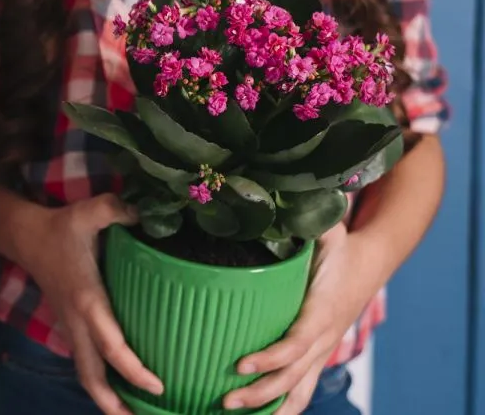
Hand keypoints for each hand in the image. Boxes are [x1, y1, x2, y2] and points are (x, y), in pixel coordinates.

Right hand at [17, 195, 163, 414]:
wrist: (27, 238)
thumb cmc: (61, 226)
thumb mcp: (88, 211)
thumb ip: (116, 209)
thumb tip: (150, 211)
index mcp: (86, 299)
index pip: (110, 344)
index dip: (133, 369)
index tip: (158, 386)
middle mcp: (77, 320)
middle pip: (92, 375)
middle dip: (113, 404)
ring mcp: (71, 327)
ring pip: (87, 374)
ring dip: (107, 399)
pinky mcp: (71, 327)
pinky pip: (86, 362)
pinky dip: (103, 381)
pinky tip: (124, 391)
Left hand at [223, 223, 375, 412]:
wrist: (371, 261)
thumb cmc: (341, 245)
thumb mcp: (326, 230)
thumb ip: (306, 221)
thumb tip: (275, 203)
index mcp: (321, 310)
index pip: (296, 343)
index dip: (270, 358)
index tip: (240, 364)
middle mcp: (323, 336)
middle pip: (293, 376)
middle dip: (260, 393)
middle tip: (224, 401)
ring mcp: (322, 349)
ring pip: (299, 389)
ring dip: (270, 407)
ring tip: (233, 413)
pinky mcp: (318, 353)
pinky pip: (302, 387)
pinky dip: (284, 406)